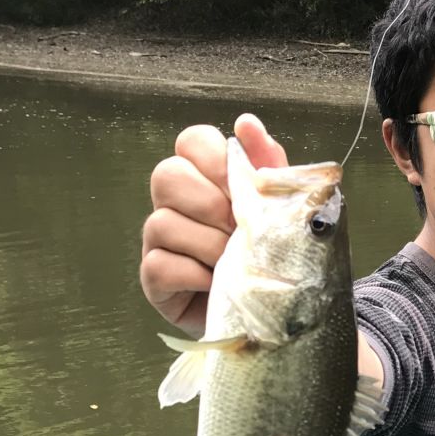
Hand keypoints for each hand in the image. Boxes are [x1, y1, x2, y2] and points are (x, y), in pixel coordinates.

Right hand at [140, 113, 288, 335]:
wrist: (273, 312)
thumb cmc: (272, 254)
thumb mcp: (280, 209)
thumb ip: (268, 166)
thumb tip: (246, 123)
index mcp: (205, 177)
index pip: (191, 141)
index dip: (214, 157)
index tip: (240, 185)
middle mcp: (175, 203)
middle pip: (166, 175)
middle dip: (209, 203)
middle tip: (238, 229)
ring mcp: (159, 240)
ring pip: (161, 222)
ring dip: (207, 244)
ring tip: (234, 263)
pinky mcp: (154, 279)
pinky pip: (159, 265)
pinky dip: (193, 274)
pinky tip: (215, 284)